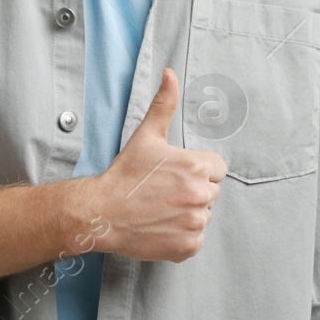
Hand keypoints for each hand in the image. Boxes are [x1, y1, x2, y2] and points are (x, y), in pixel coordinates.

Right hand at [83, 68, 227, 262]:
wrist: (102, 212)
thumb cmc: (124, 174)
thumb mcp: (146, 135)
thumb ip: (164, 104)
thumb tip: (170, 73)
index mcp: (196, 166)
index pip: (217, 168)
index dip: (197, 170)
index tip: (175, 175)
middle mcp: (200, 195)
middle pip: (211, 192)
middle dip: (193, 191)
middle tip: (165, 192)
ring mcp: (195, 222)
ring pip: (204, 215)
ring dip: (188, 213)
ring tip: (161, 208)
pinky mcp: (188, 246)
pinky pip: (196, 239)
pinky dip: (182, 235)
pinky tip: (161, 226)